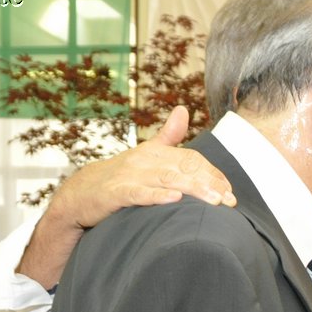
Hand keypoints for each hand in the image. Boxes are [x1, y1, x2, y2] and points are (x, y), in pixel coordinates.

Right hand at [19, 106, 237, 290]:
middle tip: (229, 200)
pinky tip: (174, 201)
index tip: (230, 190)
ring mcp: (128, 176)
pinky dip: (156, 196)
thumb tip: (183, 110)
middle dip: (209, 183)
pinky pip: (138, 194)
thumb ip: (168, 136)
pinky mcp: (115, 194)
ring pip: (166, 180)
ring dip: (193, 190)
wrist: (80, 196)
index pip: (191, 159)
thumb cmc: (119, 178)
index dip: (212, 173)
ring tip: (214, 201)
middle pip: (183, 168)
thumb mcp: (146, 156)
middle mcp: (143, 160)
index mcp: (154, 152)